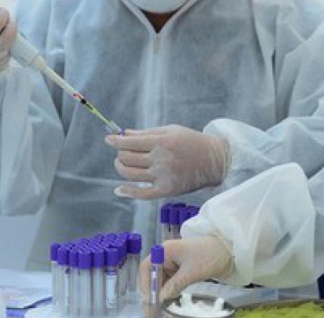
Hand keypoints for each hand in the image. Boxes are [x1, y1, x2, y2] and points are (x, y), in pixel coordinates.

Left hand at [107, 125, 229, 198]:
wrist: (214, 160)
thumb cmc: (192, 141)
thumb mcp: (171, 130)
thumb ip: (146, 133)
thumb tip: (123, 135)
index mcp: (163, 142)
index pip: (130, 142)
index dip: (116, 141)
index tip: (108, 140)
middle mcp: (162, 159)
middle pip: (127, 158)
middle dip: (120, 153)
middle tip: (121, 151)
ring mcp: (164, 176)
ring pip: (130, 174)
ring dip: (121, 168)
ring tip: (122, 163)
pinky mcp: (167, 190)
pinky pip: (141, 194)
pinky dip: (127, 192)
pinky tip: (119, 189)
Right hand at [139, 236, 232, 303]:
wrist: (232, 251)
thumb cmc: (212, 255)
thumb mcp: (193, 271)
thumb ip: (175, 285)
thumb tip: (161, 298)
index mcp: (166, 250)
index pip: (147, 267)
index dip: (146, 283)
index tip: (149, 299)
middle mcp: (168, 255)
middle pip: (153, 275)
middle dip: (152, 291)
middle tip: (152, 309)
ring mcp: (175, 262)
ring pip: (162, 280)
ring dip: (160, 293)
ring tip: (159, 308)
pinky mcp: (183, 270)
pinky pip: (171, 282)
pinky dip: (169, 292)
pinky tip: (169, 301)